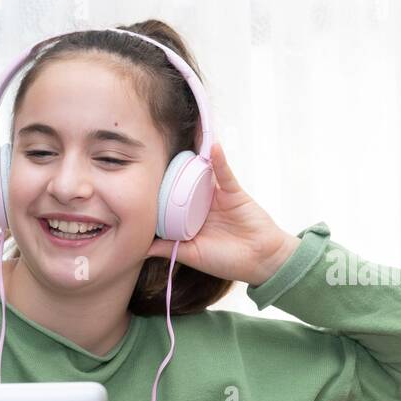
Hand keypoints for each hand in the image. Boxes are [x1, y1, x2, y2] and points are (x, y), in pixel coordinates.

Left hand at [145, 141, 298, 285]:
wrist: (260, 261)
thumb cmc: (226, 261)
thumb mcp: (191, 255)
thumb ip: (168, 248)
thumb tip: (140, 248)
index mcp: (189, 220)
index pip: (169, 203)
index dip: (157, 195)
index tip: (140, 183)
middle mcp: (201, 205)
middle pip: (182, 184)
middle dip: (170, 172)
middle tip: (153, 155)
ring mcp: (216, 196)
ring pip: (201, 174)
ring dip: (193, 158)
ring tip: (180, 139)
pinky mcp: (233, 191)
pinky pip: (224, 172)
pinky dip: (219, 159)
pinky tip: (212, 146)